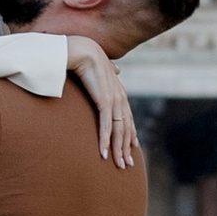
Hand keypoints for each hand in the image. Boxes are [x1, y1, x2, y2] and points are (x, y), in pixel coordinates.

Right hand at [68, 41, 137, 168]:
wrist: (83, 50)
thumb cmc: (88, 57)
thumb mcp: (103, 68)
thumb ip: (110, 71)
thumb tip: (117, 69)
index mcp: (119, 92)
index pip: (128, 117)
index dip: (131, 133)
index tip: (133, 147)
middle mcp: (120, 98)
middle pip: (126, 128)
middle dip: (126, 148)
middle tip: (127, 165)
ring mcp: (114, 100)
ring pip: (119, 131)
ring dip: (118, 149)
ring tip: (118, 165)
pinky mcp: (104, 101)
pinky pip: (106, 125)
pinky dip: (105, 140)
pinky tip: (104, 153)